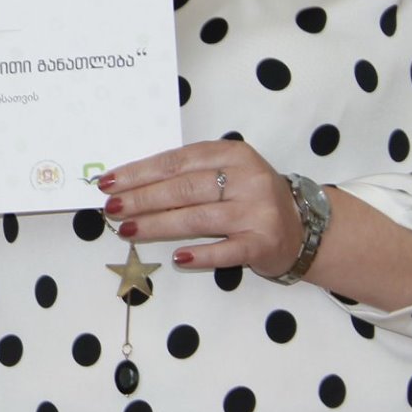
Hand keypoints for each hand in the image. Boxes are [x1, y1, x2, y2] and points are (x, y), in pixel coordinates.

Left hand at [99, 139, 302, 278]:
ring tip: (128, 230)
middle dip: (141, 199)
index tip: (109, 182)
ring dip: (157, 225)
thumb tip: (130, 184)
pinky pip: (227, 250)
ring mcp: (257, 211)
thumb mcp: (226, 172)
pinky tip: (178, 258)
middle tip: (112, 208)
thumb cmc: (250, 196)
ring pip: (197, 218)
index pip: (175, 161)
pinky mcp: (264, 243)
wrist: (303, 227)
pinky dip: (201, 255)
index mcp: (232, 153)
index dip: (139, 172)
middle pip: (183, 189)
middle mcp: (248, 179)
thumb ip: (188, 173)